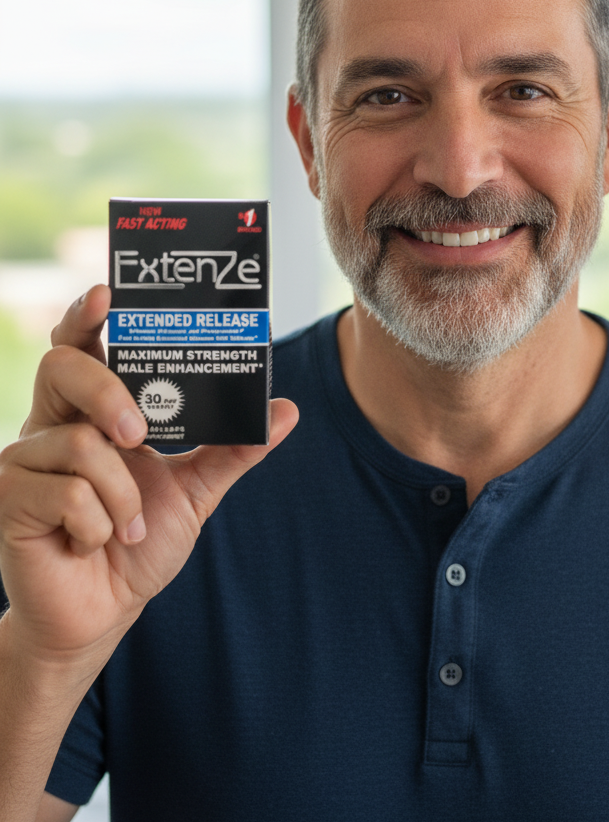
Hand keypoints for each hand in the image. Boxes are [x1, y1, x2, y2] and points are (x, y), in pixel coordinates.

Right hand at [0, 284, 297, 666]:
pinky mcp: (10, 498)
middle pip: (66, 368)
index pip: (81, 346)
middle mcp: (53, 424)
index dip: (86, 315)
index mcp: (92, 411)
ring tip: (127, 525)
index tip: (106, 294)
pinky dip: (101, 525)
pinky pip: (68, 493)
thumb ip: (234, 449)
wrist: (104, 610)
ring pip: (80, 444)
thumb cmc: (140, 542)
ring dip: (123, 497)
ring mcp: (25, 460)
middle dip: (110, 396)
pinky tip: (94, 542)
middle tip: (140, 435)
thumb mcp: (197, 490)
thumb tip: (284, 410)